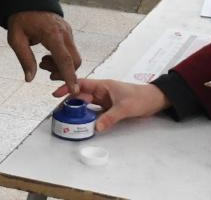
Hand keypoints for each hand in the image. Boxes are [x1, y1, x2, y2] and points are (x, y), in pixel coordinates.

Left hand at [7, 11, 81, 94]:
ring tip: (43, 62)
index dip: (69, 76)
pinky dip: (62, 58)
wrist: (29, 0)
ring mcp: (68, 32)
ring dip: (61, 66)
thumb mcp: (16, 39)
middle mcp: (65, 33)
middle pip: (74, 61)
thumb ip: (25, 59)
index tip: (74, 90)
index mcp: (52, 35)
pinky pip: (70, 51)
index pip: (65, 59)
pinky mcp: (68, 33)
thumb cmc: (21, 19)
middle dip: (64, 72)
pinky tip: (47, 55)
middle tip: (45, 70)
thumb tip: (30, 78)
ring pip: (74, 57)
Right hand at [53, 79, 169, 132]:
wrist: (154, 100)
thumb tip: (96, 127)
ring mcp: (104, 100)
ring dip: (77, 109)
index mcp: (103, 85)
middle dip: (69, 101)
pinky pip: (94, 111)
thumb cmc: (141, 97)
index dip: (68, 87)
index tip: (56, 93)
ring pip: (86, 104)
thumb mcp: (125, 108)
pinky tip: (81, 121)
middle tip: (58, 111)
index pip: (82, 84)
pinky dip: (87, 115)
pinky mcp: (108, 107)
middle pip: (81, 95)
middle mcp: (102, 92)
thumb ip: (110, 117)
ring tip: (66, 117)